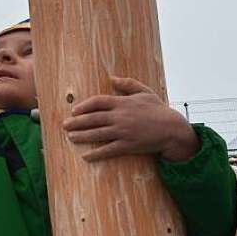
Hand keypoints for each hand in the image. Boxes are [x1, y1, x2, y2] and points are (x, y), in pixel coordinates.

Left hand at [62, 77, 199, 162]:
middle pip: (93, 119)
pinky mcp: (128, 146)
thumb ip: (128, 84)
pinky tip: (86, 156)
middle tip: (64, 125)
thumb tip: (112, 78)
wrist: (172, 129)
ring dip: (81, 136)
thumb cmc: (158, 109)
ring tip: (70, 137)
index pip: (97, 101)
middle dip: (76, 122)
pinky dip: (96, 154)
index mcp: (123, 103)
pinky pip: (108, 150)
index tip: (74, 110)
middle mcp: (120, 117)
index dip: (84, 106)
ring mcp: (123, 132)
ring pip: (97, 134)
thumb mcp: (145, 92)